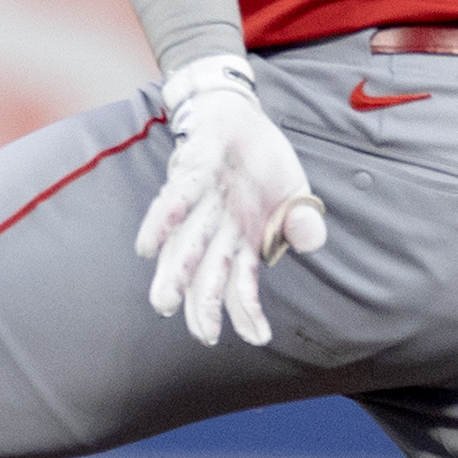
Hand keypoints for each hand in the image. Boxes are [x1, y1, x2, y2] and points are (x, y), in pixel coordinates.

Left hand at [134, 56, 326, 346]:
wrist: (241, 120)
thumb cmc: (264, 168)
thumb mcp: (295, 195)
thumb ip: (302, 223)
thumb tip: (311, 242)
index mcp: (242, 241)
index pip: (240, 283)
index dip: (247, 310)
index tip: (258, 337)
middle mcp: (216, 230)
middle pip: (206, 272)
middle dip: (203, 303)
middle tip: (204, 334)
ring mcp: (201, 205)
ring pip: (184, 245)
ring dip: (175, 272)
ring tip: (166, 303)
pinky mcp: (191, 174)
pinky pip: (176, 199)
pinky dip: (162, 222)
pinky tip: (146, 248)